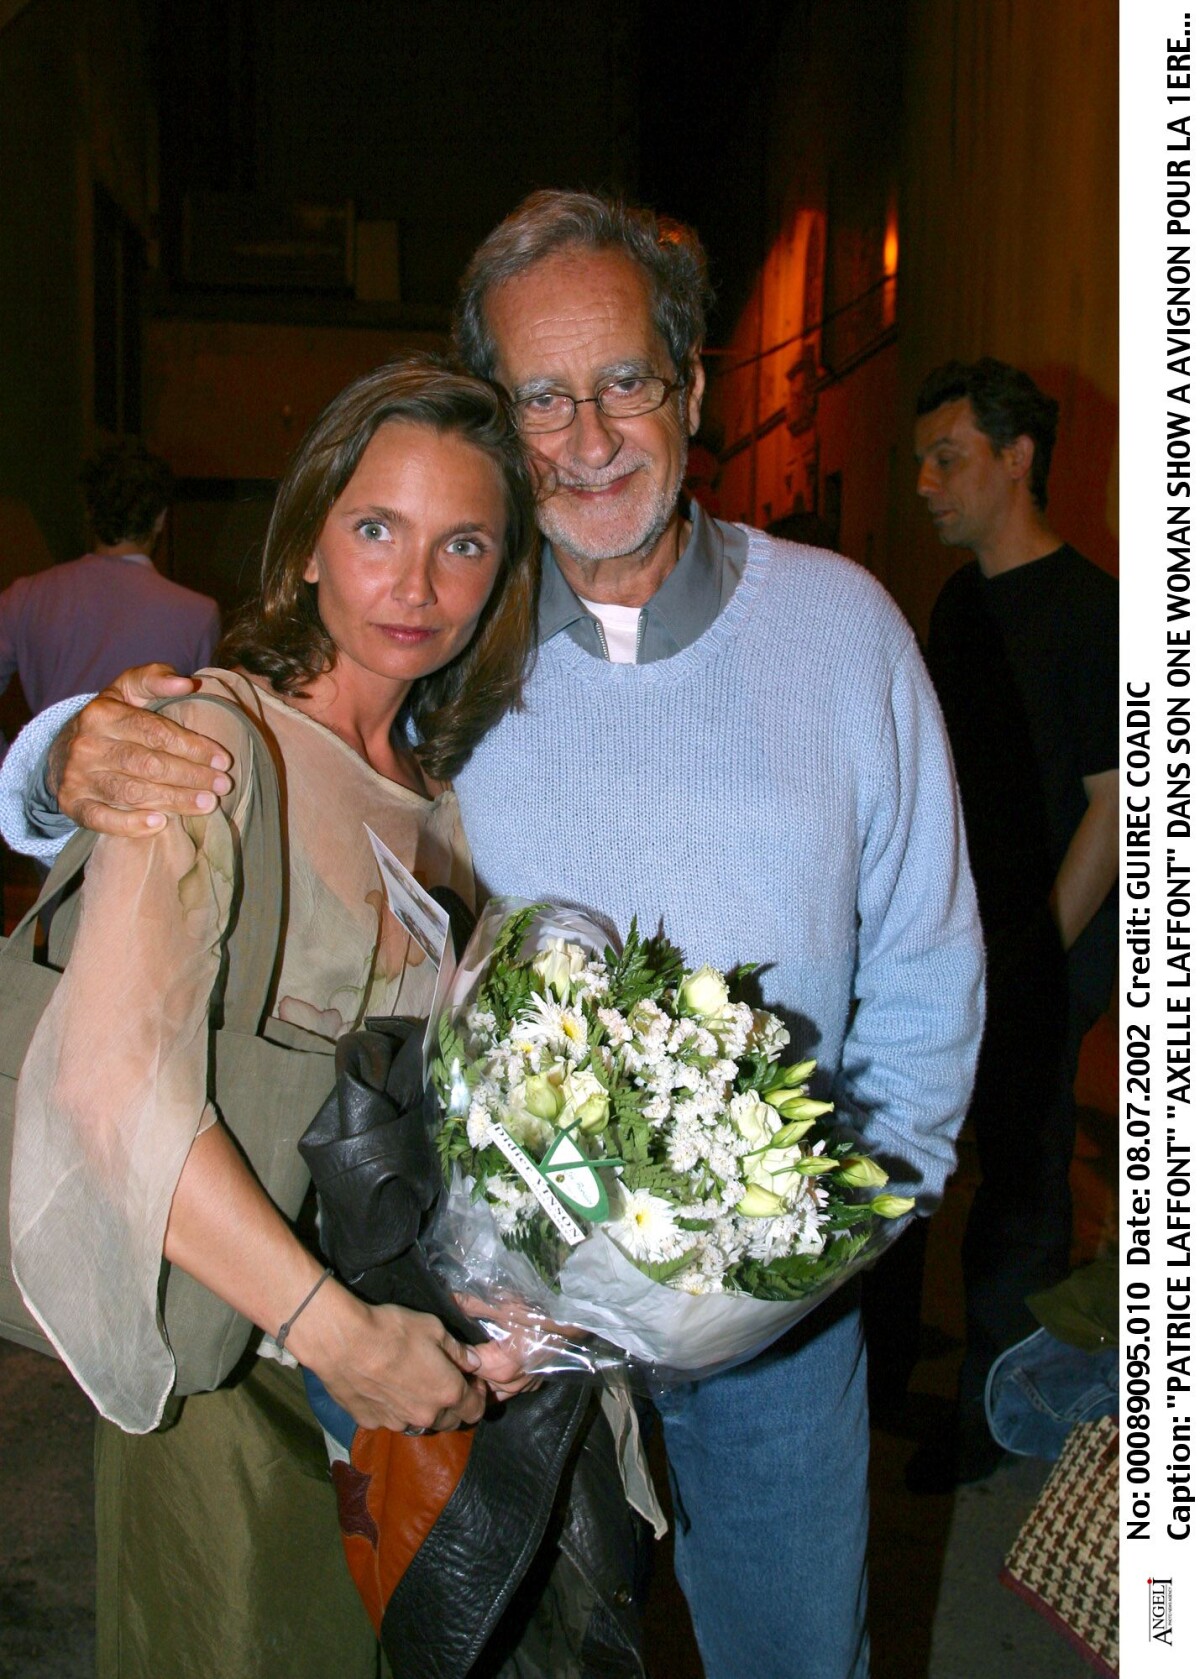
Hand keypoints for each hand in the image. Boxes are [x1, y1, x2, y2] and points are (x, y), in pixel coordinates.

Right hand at [49, 664, 233, 836]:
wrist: (61, 751)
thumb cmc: (110, 720)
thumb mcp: (127, 690)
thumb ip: (156, 679)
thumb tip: (187, 684)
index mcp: (102, 714)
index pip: (155, 732)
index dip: (193, 747)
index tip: (222, 760)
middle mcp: (87, 745)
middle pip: (148, 764)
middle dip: (191, 776)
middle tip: (223, 786)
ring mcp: (77, 776)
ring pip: (131, 792)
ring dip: (174, 800)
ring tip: (208, 804)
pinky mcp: (71, 803)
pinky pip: (101, 819)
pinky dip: (130, 824)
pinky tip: (160, 823)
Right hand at [296, 1290, 490, 1431]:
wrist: (343, 1341)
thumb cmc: (393, 1330)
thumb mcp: (434, 1329)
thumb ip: (458, 1351)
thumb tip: (473, 1363)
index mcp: (447, 1393)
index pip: (475, 1410)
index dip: (477, 1396)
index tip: (470, 1380)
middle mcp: (425, 1416)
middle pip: (449, 1421)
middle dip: (452, 1405)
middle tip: (442, 1381)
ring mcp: (396, 1423)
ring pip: (419, 1423)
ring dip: (422, 1409)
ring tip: (410, 1384)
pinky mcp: (370, 1422)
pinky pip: (389, 1419)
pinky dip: (392, 1409)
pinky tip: (383, 1387)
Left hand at [456, 1292, 580, 1394]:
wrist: (574, 1316)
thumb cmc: (537, 1309)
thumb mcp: (503, 1303)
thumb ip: (472, 1303)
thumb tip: (445, 1297)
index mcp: (499, 1366)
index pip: (466, 1369)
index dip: (453, 1357)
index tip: (442, 1348)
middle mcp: (511, 1383)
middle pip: (477, 1386)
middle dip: (464, 1374)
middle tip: (450, 1359)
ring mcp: (525, 1385)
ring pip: (493, 1393)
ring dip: (482, 1382)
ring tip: (468, 1367)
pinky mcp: (535, 1383)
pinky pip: (511, 1391)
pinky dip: (499, 1384)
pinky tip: (492, 1371)